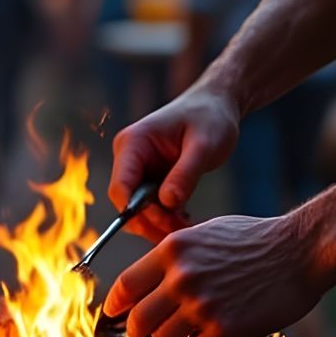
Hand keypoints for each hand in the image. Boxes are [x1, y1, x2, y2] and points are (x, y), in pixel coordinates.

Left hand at [103, 212, 331, 336]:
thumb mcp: (205, 233)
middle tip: (148, 334)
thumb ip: (176, 256)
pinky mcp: (224, 330)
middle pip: (137, 321)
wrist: (299, 250)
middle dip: (139, 332)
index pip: (125, 285)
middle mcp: (182, 277)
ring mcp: (202, 305)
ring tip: (187, 335)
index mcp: (173, 250)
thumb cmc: (257, 239)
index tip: (114, 314)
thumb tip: (149, 280)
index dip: (115, 305)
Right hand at [108, 83, 239, 241]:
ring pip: (138, 209)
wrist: (215, 105)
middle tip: (184, 231)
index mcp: (133, 143)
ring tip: (188, 226)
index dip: (138, 212)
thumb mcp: (204, 145)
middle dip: (152, 222)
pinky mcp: (149, 177)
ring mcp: (137, 168)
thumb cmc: (210, 118)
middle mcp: (128, 157)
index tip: (168, 223)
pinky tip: (186, 219)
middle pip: (126, 204)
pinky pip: (150, 206)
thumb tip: (166, 204)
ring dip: (160, 223)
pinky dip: (165, 217)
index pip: (120, 188)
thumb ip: (185, 174)